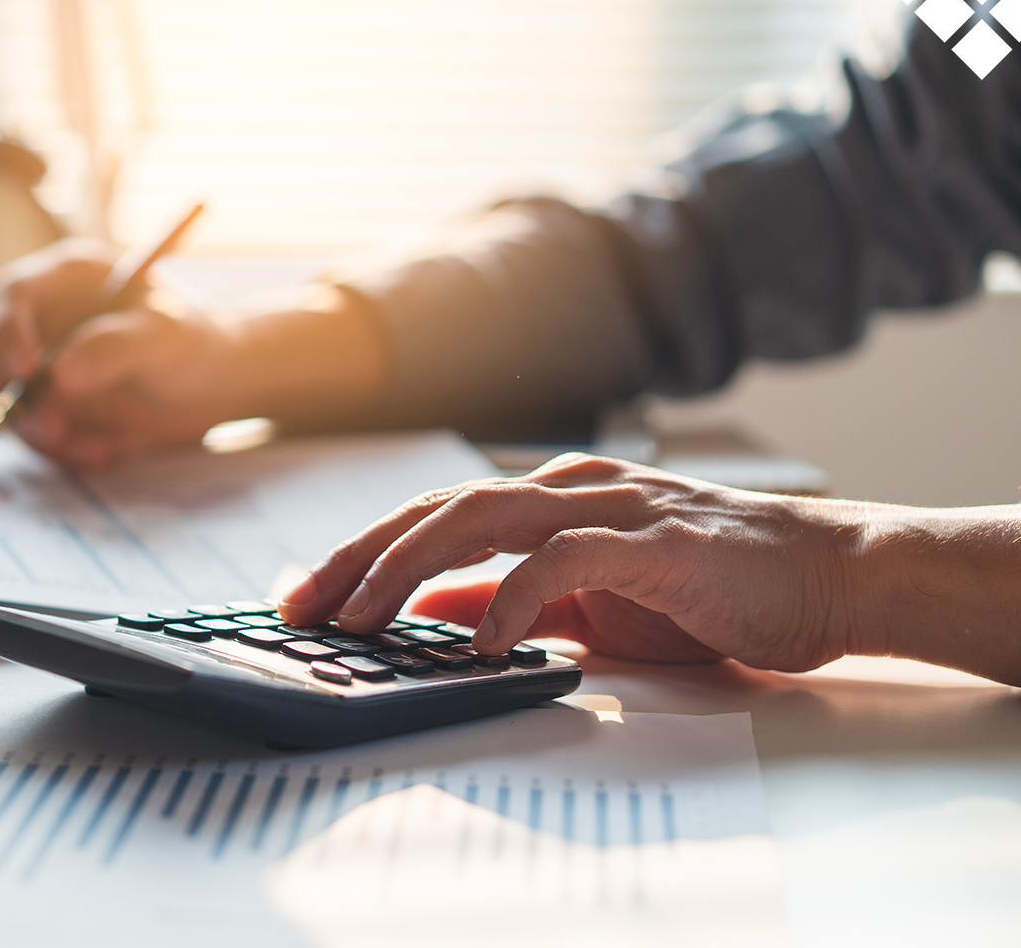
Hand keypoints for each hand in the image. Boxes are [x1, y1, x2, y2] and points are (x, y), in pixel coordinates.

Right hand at [0, 239, 244, 470]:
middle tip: (53, 430)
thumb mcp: (165, 338)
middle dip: (14, 397)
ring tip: (93, 450)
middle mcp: (42, 318)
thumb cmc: (192, 344)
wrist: (212, 388)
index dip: (10, 332)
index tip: (27, 374)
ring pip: (6, 400)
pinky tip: (102, 453)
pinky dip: (58, 451)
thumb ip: (115, 348)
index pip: (15, 294)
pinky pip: (31, 432)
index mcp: (67, 279)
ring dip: (38, 433)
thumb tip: (60, 374)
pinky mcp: (47, 405)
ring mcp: (39, 364)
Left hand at [278, 453, 874, 671]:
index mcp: (550, 498)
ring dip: (410, 566)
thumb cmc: (710, 589)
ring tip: (362, 618)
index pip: (433, 514)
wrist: (828, 579)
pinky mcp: (660, 543)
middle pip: (439, 508)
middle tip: (302, 606)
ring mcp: (615, 508)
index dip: (362, 550)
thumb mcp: (588, 601)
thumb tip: (431, 609)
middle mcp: (571, 489)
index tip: (303, 595)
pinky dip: (514, 595)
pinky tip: (481, 640)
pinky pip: (567, 559)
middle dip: (359, 556)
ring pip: (484, 516)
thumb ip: (511, 597)